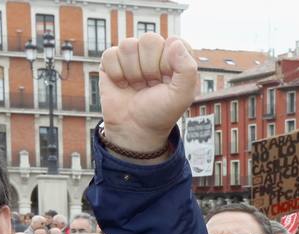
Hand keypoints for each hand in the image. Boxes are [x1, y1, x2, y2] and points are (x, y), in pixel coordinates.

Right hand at [99, 33, 198, 156]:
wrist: (135, 129)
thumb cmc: (161, 112)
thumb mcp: (182, 95)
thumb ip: (187, 69)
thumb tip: (174, 42)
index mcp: (175, 56)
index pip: (173, 41)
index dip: (169, 63)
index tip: (167, 81)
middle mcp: (154, 51)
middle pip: (149, 40)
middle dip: (150, 68)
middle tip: (151, 85)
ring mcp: (132, 55)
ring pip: (128, 45)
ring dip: (133, 72)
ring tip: (138, 86)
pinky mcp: (112, 60)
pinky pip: (111, 54)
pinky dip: (116, 74)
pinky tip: (123, 85)